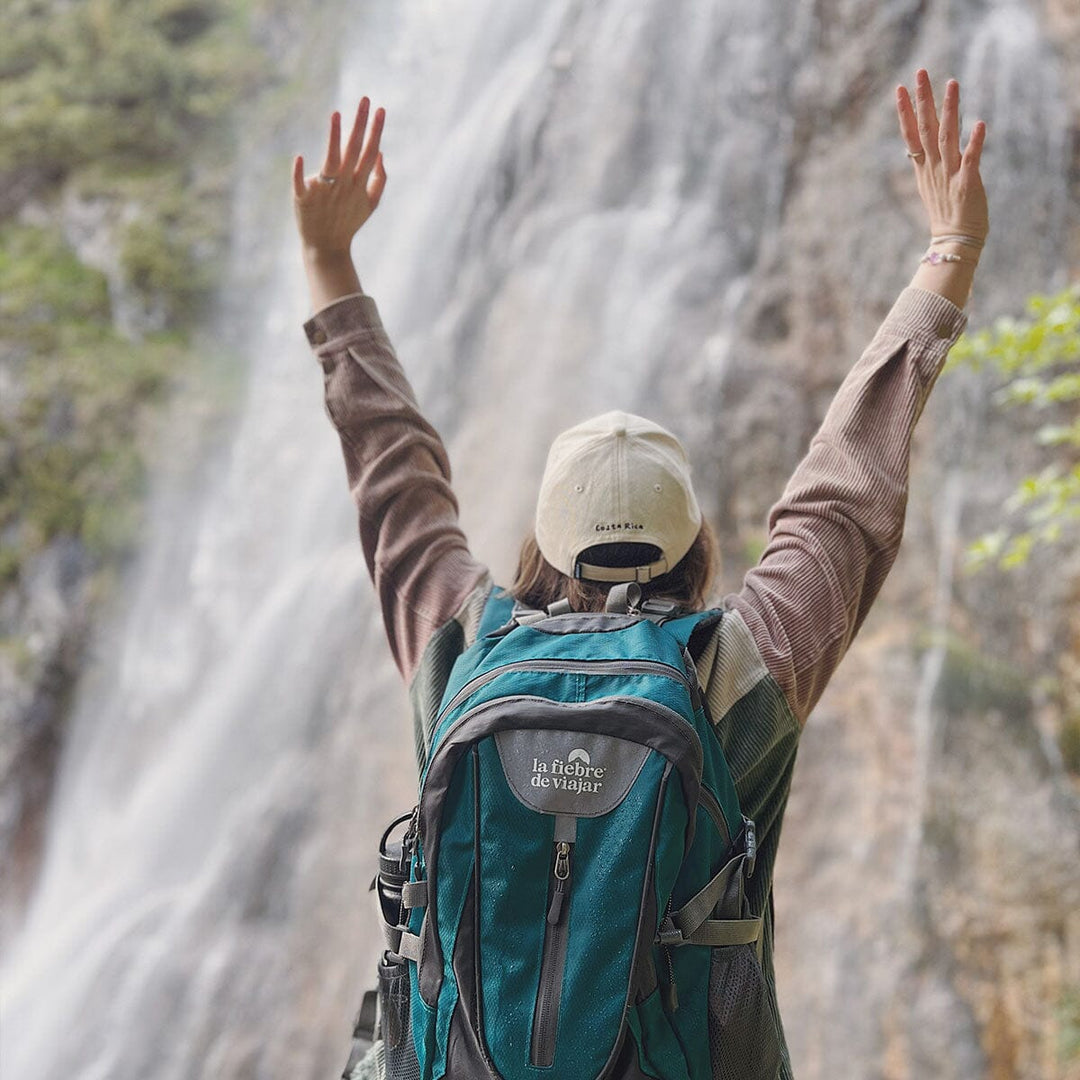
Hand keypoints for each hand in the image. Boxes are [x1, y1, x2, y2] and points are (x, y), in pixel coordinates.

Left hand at [292, 98, 386, 256]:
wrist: (327, 247)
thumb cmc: (348, 222)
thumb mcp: (370, 204)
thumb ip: (379, 179)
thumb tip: (381, 153)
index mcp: (359, 183)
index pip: (370, 151)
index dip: (376, 130)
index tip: (380, 109)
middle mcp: (344, 184)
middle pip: (354, 149)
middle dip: (360, 124)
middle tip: (364, 100)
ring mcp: (325, 191)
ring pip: (331, 161)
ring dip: (334, 138)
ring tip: (336, 115)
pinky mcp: (305, 199)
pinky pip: (302, 184)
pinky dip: (300, 173)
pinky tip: (299, 158)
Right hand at [896, 71, 987, 242]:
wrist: (954, 240)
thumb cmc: (946, 213)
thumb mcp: (933, 184)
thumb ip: (932, 161)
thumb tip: (926, 145)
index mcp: (924, 167)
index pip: (911, 134)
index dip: (905, 111)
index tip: (899, 88)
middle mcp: (934, 168)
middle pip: (926, 128)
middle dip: (922, 100)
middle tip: (920, 73)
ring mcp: (949, 175)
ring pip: (947, 137)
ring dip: (949, 110)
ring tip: (952, 83)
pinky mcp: (967, 184)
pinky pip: (971, 160)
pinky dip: (975, 143)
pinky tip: (980, 123)